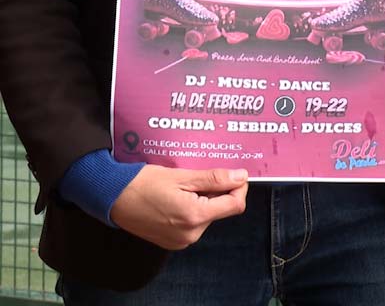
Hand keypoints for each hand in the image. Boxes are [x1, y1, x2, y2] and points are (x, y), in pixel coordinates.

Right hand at [110, 165, 248, 249]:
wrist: (111, 197)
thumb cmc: (143, 183)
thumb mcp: (182, 176)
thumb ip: (214, 179)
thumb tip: (240, 176)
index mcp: (195, 216)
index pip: (235, 204)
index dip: (239, 187)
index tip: (233, 174)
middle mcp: (191, 234)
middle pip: (221, 210)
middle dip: (217, 192)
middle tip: (199, 176)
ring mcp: (181, 241)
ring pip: (207, 216)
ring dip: (204, 200)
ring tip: (183, 187)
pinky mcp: (172, 242)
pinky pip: (194, 224)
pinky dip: (192, 210)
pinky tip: (176, 198)